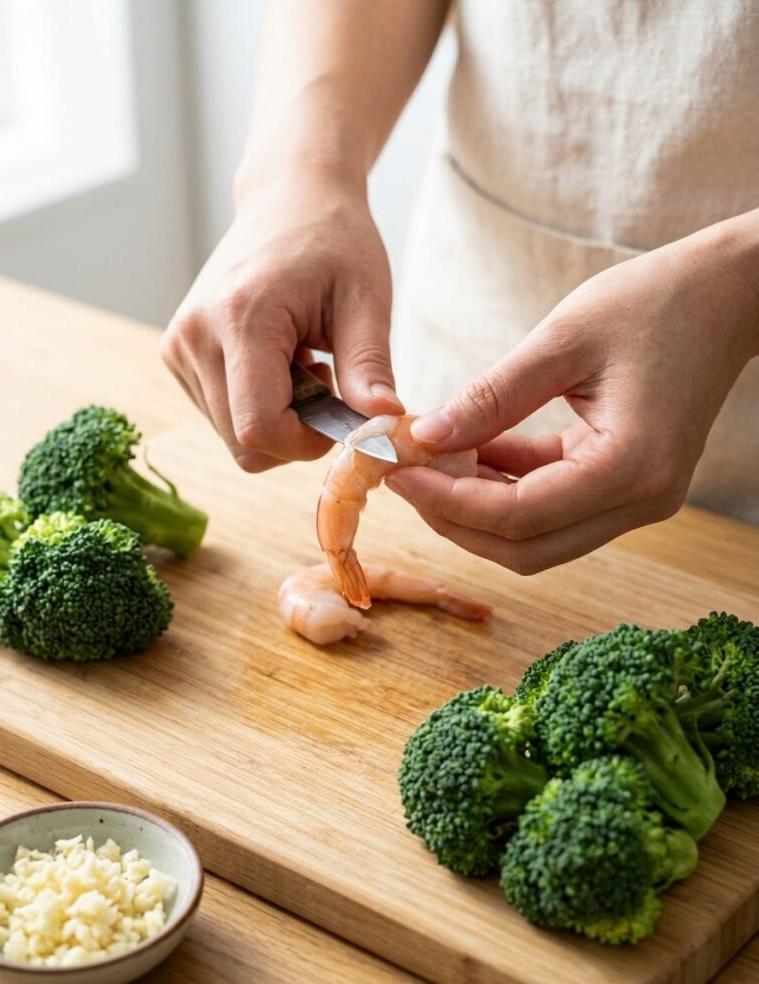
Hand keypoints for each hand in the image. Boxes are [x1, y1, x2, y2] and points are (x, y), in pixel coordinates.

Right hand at [160, 172, 402, 471]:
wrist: (288, 196)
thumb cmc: (333, 240)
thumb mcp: (366, 298)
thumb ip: (370, 365)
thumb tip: (383, 423)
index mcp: (240, 318)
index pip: (258, 428)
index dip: (305, 444)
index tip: (341, 416)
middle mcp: (194, 335)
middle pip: (242, 442)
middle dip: (294, 434)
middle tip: (328, 384)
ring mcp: (178, 346)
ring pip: (231, 435)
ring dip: (278, 418)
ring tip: (303, 363)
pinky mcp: (176, 353)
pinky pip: (221, 415)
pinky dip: (258, 404)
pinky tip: (279, 362)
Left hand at [386, 217, 758, 572]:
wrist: (727, 295)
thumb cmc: (656, 303)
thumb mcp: (562, 340)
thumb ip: (491, 397)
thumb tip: (424, 437)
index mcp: (632, 467)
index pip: (519, 516)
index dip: (448, 503)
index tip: (397, 473)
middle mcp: (641, 499)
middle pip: (527, 547)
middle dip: (457, 520)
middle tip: (406, 478)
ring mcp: (638, 498)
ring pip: (538, 535)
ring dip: (478, 508)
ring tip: (430, 462)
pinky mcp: (627, 484)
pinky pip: (554, 504)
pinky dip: (507, 485)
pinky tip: (468, 452)